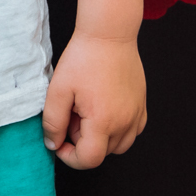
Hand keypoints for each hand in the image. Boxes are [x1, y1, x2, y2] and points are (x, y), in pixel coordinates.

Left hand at [41, 31, 146, 167]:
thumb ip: (53, 122)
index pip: (89, 160)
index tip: (59, 141)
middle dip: (82, 140)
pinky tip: (103, 107)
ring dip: (99, 136)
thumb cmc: (83, 58)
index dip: (70, 157)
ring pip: (117, 145)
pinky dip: (116, 129)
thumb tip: (53, 144)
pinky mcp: (142, 107)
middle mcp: (125, 123)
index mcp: (104, 121)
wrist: (109, 35)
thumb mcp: (58, 89)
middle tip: (72, 111)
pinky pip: (130, 132)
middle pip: (102, 152)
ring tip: (87, 108)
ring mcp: (137, 116)